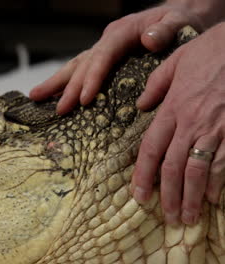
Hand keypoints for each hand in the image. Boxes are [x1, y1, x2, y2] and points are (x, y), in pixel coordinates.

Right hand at [29, 3, 203, 113]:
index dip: (92, 77)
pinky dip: (67, 84)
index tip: (84, 99)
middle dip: (69, 88)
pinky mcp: (104, 61)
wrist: (179, 17)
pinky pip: (82, 71)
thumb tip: (149, 40)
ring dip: (56, 83)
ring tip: (35, 97)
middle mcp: (107, 41)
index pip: (103, 56)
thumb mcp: (179, 20)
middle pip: (83, 64)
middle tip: (58, 109)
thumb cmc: (180, 21)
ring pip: (76, 66)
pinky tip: (54, 96)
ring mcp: (103, 51)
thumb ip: (166, 29)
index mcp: (122, 32)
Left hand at [132, 22, 224, 224]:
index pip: (150, 149)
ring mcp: (216, 129)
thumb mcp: (176, 61)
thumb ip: (155, 84)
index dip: (142, 175)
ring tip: (188, 217)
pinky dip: (218, 183)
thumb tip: (141, 104)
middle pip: (173, 167)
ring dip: (192, 197)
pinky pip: (224, 163)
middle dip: (169, 196)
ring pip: (198, 171)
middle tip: (167, 217)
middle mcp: (190, 124)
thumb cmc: (211, 50)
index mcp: (172, 109)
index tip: (139, 195)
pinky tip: (214, 199)